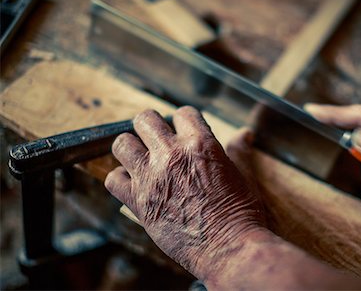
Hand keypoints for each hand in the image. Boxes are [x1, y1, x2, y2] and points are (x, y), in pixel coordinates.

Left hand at [104, 106, 264, 279]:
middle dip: (151, 125)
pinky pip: (113, 179)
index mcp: (200, 145)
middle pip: (145, 120)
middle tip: (156, 137)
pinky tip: (133, 183)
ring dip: (131, 147)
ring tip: (141, 157)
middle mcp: (171, 155)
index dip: (183, 120)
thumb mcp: (244, 175)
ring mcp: (151, 178)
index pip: (182, 113)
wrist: (228, 248)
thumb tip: (245, 133)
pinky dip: (120, 179)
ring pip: (122, 144)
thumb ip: (239, 151)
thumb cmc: (240, 214)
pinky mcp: (138, 202)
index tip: (183, 129)